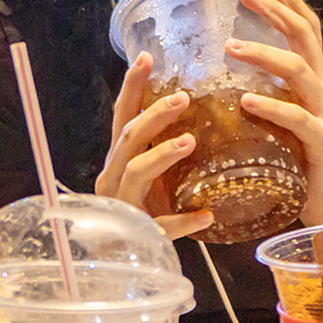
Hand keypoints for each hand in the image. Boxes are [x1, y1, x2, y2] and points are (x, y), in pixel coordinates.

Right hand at [95, 52, 214, 240]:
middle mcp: (113, 177)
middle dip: (154, 114)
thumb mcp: (152, 179)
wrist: (119, 265)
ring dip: (162, 154)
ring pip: (136, 171)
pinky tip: (205, 215)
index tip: (146, 57)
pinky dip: (183, 220)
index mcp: (118, 159)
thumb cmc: (144, 213)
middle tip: (184, 97)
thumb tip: (208, 122)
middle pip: (129, 137)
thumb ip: (167, 153)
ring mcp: (122, 204)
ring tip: (190, 141)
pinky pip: (160, 225)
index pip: (123, 116)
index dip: (133, 86)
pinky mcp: (137, 233)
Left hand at [227, 0, 322, 224]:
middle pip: (305, 38)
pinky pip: (297, 119)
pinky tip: (246, 101)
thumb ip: (265, 94)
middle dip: (277, 11)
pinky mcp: (321, 144)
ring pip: (298, 72)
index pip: (305, 30)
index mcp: (314, 82)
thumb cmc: (301, 162)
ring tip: (232, 47)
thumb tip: (225, 74)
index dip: (287, 3)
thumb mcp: (283, 119)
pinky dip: (271, 107)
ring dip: (264, 55)